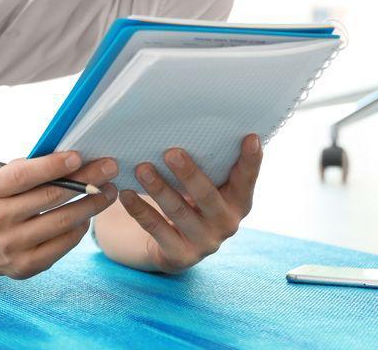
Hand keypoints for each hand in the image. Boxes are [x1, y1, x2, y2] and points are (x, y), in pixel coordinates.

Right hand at [0, 151, 118, 278]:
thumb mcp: (1, 181)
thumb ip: (30, 169)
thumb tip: (74, 158)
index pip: (23, 176)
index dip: (53, 165)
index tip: (79, 156)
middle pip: (50, 197)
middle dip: (86, 180)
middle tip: (110, 167)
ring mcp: (11, 246)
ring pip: (62, 222)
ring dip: (92, 204)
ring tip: (109, 191)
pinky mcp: (26, 266)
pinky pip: (64, 244)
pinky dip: (80, 227)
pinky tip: (88, 215)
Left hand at [118, 133, 262, 273]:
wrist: (175, 244)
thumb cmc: (193, 199)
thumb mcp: (208, 185)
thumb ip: (210, 165)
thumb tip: (193, 123)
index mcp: (239, 201)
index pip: (247, 179)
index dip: (251, 160)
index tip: (250, 137)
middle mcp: (227, 223)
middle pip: (207, 196)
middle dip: (189, 174)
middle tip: (170, 152)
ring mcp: (205, 242)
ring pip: (179, 212)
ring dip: (159, 188)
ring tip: (141, 168)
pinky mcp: (181, 256)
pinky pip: (157, 229)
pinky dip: (140, 210)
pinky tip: (126, 193)